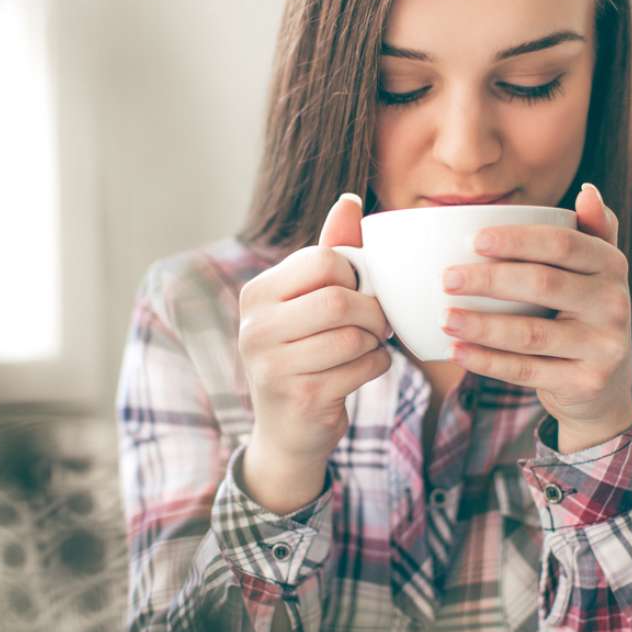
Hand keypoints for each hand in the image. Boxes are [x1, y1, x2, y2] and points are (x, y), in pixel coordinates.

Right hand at [237, 194, 392, 507]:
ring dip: (375, 342)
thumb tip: (349, 200)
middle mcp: (255, 328)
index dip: (356, 277)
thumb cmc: (305, 353)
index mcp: (257, 295)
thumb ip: (330, 253)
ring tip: (365, 347)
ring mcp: (274, 366)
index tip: (356, 294)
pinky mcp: (301, 396)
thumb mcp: (309, 302)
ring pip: (355, 336)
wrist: (288, 430)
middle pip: (340, 299)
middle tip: (375, 324)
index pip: (325, 262)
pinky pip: (364, 367)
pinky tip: (360, 371)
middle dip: (371, 312)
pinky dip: (375, 366)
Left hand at [439, 183, 631, 451]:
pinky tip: (458, 351)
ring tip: (445, 318)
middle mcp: (614, 304)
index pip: (563, 244)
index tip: (474, 240)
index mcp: (611, 266)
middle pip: (543, 284)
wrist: (604, 387)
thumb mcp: (594, 273)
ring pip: (531, 333)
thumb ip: (590, 232)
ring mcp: (602, 346)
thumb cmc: (584, 315)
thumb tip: (588, 190)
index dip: (517, 240)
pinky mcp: (584, 382)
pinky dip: (488, 361)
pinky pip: (526, 370)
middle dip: (489, 280)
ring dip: (482, 325)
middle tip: (447, 279)